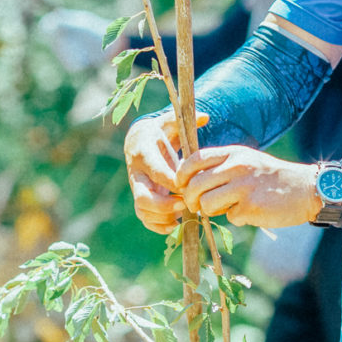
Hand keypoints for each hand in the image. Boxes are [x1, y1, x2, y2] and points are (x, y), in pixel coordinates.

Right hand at [125, 112, 188, 233]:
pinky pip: (144, 218)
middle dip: (164, 205)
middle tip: (186, 204)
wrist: (137, 142)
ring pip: (142, 210)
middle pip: (143, 197)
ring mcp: (137, 188)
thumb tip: (205, 116)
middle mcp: (136, 174)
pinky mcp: (140, 198)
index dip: (173, 182)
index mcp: (144, 154)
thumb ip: (185, 121)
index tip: (190, 186)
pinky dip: (158, 226)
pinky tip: (175, 224)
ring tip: (183, 215)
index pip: (157, 172)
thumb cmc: (159, 133)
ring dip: (163, 217)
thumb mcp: (169, 123)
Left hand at [175, 145, 320, 227]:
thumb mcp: (247, 161)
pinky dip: (237, 218)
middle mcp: (236, 167)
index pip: (194, 160)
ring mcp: (243, 187)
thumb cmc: (272, 177)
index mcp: (233, 154)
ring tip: (224, 209)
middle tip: (197, 206)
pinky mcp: (251, 206)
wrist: (307, 188)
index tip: (182, 186)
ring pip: (206, 204)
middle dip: (191, 200)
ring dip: (210, 212)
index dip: (182, 175)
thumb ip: (222, 167)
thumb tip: (191, 181)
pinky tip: (251, 211)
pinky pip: (229, 217)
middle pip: (194, 185)